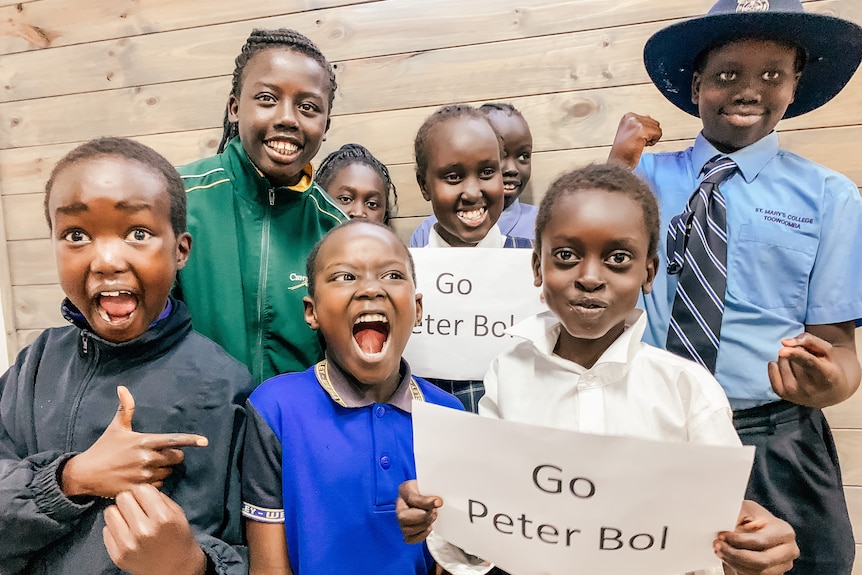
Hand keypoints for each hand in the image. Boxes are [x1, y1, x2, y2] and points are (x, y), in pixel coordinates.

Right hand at [61, 386, 207, 497]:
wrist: (85, 474)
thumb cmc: (103, 448)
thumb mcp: (116, 428)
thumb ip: (125, 409)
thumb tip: (122, 388)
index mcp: (144, 441)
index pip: (173, 440)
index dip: (190, 440)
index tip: (204, 442)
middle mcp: (147, 458)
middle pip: (176, 458)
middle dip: (174, 457)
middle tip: (162, 455)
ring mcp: (143, 475)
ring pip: (168, 473)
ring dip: (164, 471)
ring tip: (149, 467)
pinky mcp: (138, 489)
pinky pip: (159, 487)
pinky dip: (156, 483)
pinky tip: (145, 479)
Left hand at [103, 484, 206, 574]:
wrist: (175, 570)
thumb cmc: (178, 538)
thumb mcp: (177, 513)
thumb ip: (159, 498)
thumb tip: (139, 488)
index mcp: (162, 517)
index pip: (140, 489)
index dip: (144, 492)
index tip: (147, 499)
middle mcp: (143, 530)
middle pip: (123, 498)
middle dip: (130, 500)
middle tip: (137, 508)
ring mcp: (128, 544)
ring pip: (110, 512)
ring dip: (120, 513)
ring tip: (129, 520)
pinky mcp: (118, 555)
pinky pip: (106, 530)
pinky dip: (115, 529)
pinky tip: (127, 533)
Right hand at [396, 480, 441, 543]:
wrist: (429, 494)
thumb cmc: (428, 489)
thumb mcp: (430, 485)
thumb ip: (432, 492)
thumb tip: (438, 502)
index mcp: (405, 490)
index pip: (412, 498)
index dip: (426, 502)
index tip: (438, 502)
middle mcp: (400, 505)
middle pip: (403, 517)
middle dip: (422, 517)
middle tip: (434, 513)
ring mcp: (401, 519)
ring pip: (406, 530)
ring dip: (423, 526)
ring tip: (432, 518)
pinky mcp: (406, 531)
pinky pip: (409, 539)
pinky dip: (421, 535)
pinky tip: (428, 527)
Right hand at [607, 112, 661, 168]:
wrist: (618, 162)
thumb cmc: (623, 151)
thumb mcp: (630, 132)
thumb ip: (640, 124)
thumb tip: (649, 117)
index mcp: (628, 116)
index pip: (648, 119)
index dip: (646, 132)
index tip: (636, 138)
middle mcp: (631, 117)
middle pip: (654, 122)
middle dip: (649, 134)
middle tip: (637, 142)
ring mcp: (636, 122)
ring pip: (657, 128)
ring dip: (651, 138)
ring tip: (639, 143)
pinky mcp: (641, 129)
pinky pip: (658, 133)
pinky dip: (653, 142)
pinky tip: (642, 145)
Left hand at [715, 500, 797, 574]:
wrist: (755, 526)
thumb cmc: (752, 517)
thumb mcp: (746, 510)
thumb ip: (739, 517)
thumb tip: (728, 528)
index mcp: (784, 531)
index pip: (761, 541)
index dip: (738, 540)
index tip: (722, 535)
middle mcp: (788, 550)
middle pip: (761, 560)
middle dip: (735, 554)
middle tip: (718, 546)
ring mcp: (782, 565)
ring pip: (757, 571)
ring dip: (734, 562)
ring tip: (720, 551)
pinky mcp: (773, 573)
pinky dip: (738, 568)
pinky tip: (728, 558)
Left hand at [768, 327, 856, 407]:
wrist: (829, 393)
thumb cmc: (827, 366)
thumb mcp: (826, 351)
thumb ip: (808, 340)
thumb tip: (784, 342)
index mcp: (826, 375)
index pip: (808, 362)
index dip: (795, 355)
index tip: (782, 350)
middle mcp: (809, 388)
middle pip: (792, 354)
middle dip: (798, 351)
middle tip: (810, 361)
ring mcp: (794, 393)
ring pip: (781, 360)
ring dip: (788, 358)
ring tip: (802, 368)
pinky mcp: (782, 394)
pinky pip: (772, 366)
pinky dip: (777, 365)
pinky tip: (790, 372)